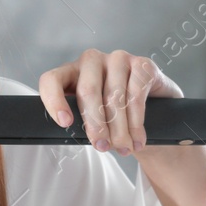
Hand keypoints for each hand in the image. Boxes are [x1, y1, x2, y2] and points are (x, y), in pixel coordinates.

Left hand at [39, 49, 181, 155]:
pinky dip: (136, 122)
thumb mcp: (92, 118)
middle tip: (102, 146)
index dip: (54, 100)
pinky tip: (138, 138)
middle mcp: (91, 61)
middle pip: (88, 91)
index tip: (65, 123)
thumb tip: (76, 136)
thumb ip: (80, 121)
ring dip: (120, 129)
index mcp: (71, 73)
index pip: (52, 80)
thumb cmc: (114, 115)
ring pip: (114, 96)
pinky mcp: (141, 63)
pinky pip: (136, 94)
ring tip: (124, 147)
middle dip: (96, 124)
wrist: (153, 110)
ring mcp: (117, 59)